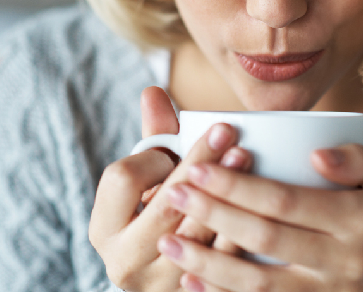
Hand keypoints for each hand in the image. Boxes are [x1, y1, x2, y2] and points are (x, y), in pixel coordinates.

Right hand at [90, 87, 250, 291]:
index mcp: (103, 228)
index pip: (122, 178)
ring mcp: (158, 286)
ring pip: (196, 237)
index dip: (152, 158)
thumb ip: (152, 139)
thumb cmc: (155, 219)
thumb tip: (153, 90)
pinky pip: (222, 266)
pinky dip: (240, 233)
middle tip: (228, 134)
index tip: (172, 150)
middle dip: (198, 166)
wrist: (164, 282)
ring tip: (246, 157)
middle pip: (164, 205)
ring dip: (225, 195)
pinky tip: (259, 205)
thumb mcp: (146, 184)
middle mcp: (123, 262)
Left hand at [158, 142, 362, 291]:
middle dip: (212, 215)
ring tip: (168, 241)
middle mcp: (342, 263)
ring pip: (258, 283)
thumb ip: (357, 159)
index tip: (197, 168)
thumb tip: (315, 154)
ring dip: (207, 262)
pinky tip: (192, 282)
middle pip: (263, 238)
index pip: (284, 201)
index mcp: (357, 221)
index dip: (236, 186)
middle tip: (174, 193)